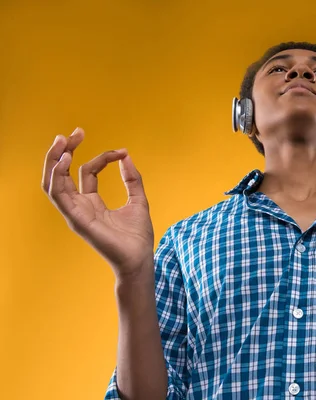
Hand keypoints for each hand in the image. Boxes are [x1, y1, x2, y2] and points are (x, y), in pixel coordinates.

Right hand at [41, 128, 154, 279]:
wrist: (140, 259)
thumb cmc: (138, 236)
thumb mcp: (138, 200)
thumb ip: (132, 179)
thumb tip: (126, 155)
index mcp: (92, 202)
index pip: (88, 171)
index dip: (103, 157)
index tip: (121, 152)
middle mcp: (80, 206)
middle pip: (62, 173)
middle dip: (65, 151)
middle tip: (75, 132)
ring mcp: (75, 213)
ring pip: (53, 182)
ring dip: (54, 160)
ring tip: (64, 141)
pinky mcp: (76, 219)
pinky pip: (58, 195)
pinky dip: (57, 176)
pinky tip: (65, 159)